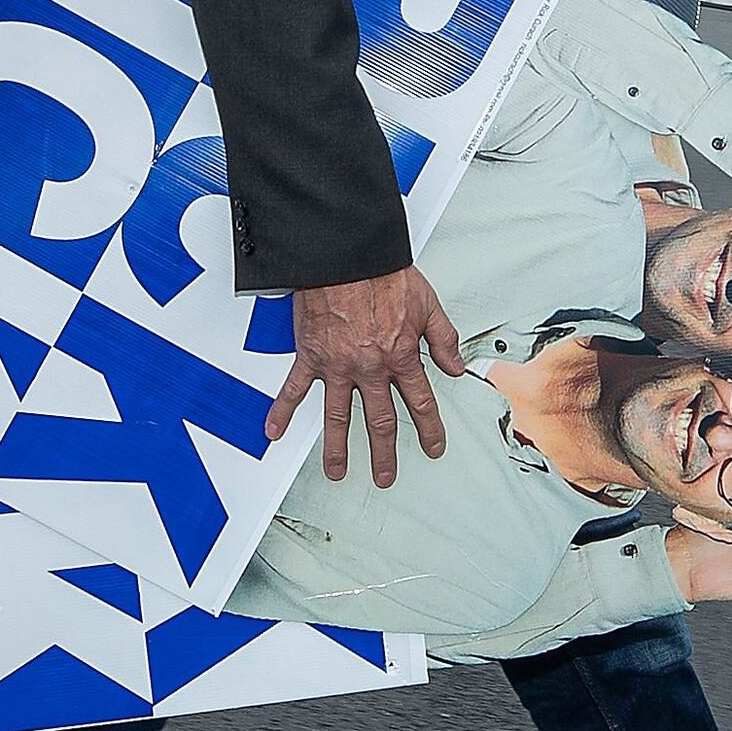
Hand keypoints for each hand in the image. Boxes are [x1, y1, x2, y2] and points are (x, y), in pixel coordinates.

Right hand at [272, 266, 466, 487]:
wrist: (346, 254)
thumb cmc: (383, 273)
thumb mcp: (428, 304)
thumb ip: (443, 340)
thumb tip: (456, 367)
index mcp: (400, 356)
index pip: (420, 402)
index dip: (429, 428)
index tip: (433, 446)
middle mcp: (369, 368)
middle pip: (379, 420)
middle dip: (384, 453)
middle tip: (385, 476)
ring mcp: (337, 365)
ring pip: (337, 416)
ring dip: (337, 448)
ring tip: (337, 471)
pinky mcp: (310, 355)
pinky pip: (294, 388)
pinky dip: (282, 410)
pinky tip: (275, 431)